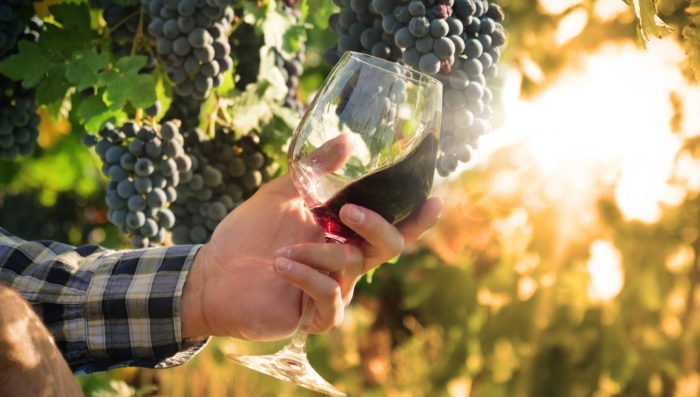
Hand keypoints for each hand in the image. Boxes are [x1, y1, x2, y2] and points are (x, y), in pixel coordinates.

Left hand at [180, 138, 441, 340]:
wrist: (212, 272)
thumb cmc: (248, 232)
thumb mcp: (282, 193)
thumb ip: (315, 168)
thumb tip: (349, 139)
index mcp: (343, 232)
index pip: (390, 224)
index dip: (416, 217)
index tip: (433, 199)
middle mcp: (345, 260)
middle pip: (389, 247)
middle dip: (376, 227)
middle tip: (348, 211)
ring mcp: (332, 288)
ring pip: (353, 268)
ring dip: (320, 253)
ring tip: (284, 249)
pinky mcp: (314, 315)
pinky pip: (330, 300)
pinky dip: (309, 278)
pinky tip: (282, 266)